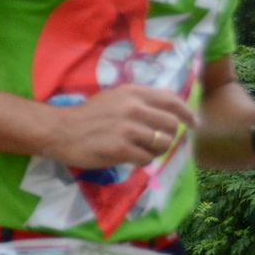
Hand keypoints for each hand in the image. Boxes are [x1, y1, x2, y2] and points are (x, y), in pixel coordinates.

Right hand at [40, 84, 197, 169]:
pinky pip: (146, 159)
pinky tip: (131, 158)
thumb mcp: (115, 97)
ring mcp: (127, 129)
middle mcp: (134, 108)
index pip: (172, 101)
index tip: (194, 124)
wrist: (60, 131)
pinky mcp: (120, 149)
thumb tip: (169, 103)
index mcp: (134, 93)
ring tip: (144, 151)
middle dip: (170, 136)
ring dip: (157, 151)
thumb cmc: (87, 115)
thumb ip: (141, 99)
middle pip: (171, 125)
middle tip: (159, 143)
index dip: (188, 114)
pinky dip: (143, 161)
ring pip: (162, 143)